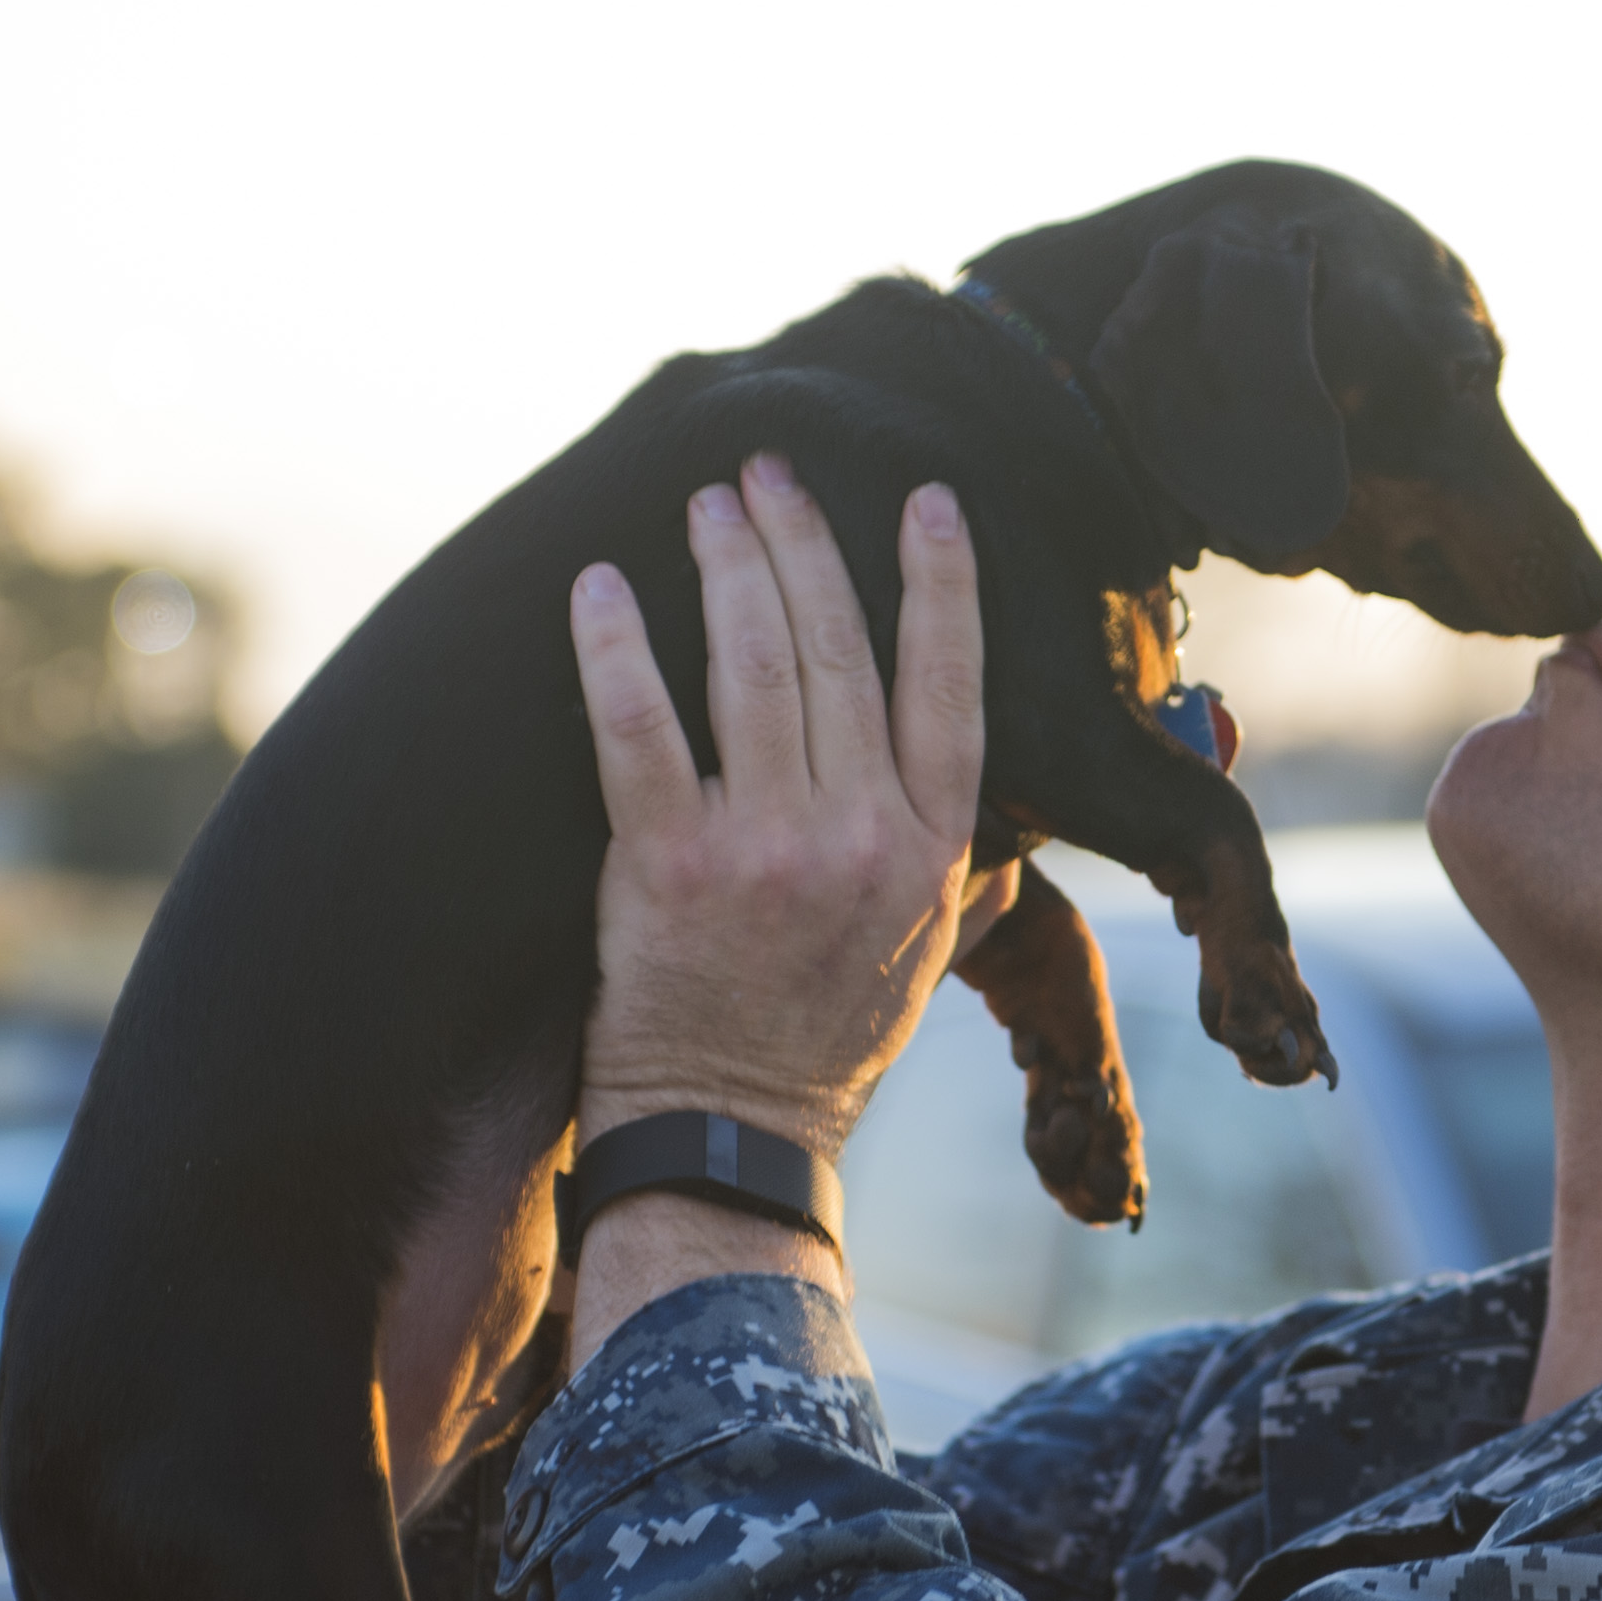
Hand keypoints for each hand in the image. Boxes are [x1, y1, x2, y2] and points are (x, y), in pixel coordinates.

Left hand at [571, 458, 987, 1159]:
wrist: (734, 1131)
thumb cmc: (829, 1035)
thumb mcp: (934, 952)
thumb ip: (965, 866)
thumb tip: (1003, 809)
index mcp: (933, 847)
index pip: (950, 684)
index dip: (942, 582)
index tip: (927, 496)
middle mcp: (861, 837)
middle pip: (840, 648)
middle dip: (803, 540)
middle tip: (769, 469)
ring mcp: (765, 849)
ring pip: (751, 665)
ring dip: (726, 564)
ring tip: (706, 502)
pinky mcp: (668, 867)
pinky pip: (638, 727)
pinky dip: (614, 645)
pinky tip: (598, 586)